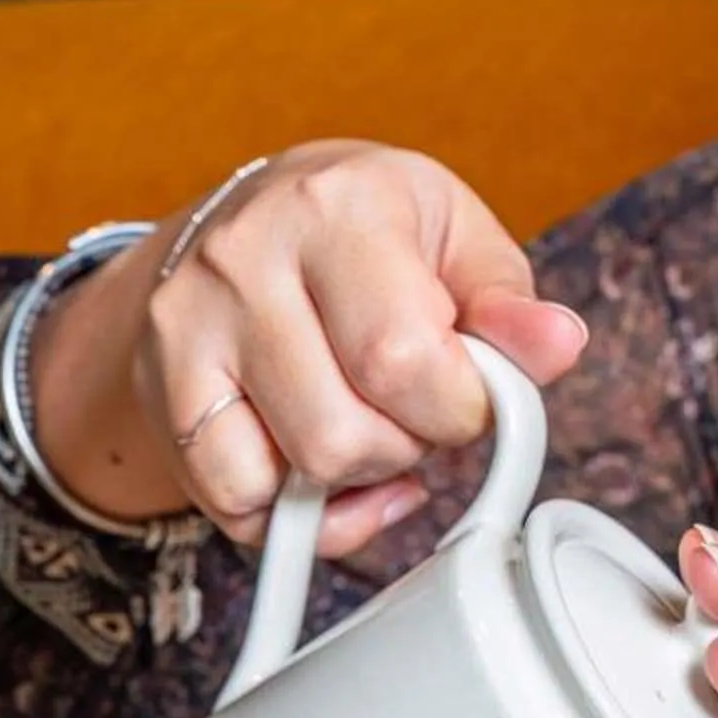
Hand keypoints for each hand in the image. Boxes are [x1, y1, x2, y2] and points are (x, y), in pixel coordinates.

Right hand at [29, 141, 587, 557]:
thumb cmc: (362, 233)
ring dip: (352, 479)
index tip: (466, 397)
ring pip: (295, 477)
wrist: (242, 223)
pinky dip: (292, 511)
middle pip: (347, 434)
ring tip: (362, 425)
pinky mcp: (161, 389)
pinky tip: (311, 466)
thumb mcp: (452, 238)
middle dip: (405, 447)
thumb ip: (508, 302)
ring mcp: (191, 327)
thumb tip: (556, 347)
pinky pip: (238, 502)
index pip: (405, 361)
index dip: (457, 412)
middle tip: (409, 410)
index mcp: (339, 206)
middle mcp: (248, 258)